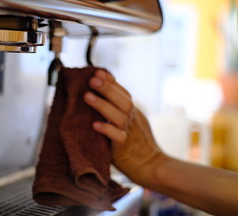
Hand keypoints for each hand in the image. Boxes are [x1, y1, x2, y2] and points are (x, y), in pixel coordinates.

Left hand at [84, 70, 164, 185]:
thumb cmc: (137, 142)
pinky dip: (107, 130)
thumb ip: (121, 108)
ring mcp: (129, 132)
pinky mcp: (124, 147)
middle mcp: (132, 119)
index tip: (97, 72)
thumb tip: (106, 92)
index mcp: (133, 112)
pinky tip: (95, 125)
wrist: (151, 165)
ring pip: (119, 116)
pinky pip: (117, 137)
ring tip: (87, 96)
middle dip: (107, 88)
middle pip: (123, 100)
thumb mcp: (132, 121)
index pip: (124, 93)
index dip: (111, 82)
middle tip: (92, 80)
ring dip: (102, 105)